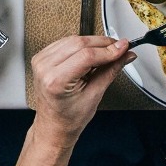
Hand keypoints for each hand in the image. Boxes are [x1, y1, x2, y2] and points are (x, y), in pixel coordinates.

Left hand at [28, 36, 133, 151]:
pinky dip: (81, 45)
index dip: (108, 49)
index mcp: (56, 80)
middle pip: (79, 43)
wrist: (53, 126)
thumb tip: (124, 56)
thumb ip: (110, 71)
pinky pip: (65, 42)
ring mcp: (41, 61)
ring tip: (108, 53)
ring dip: (93, 43)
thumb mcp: (95, 96)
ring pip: (73, 40)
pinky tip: (91, 53)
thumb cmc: (69, 118)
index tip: (123, 47)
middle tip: (120, 48)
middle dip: (103, 44)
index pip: (86, 55)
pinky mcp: (42, 57)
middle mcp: (45, 67)